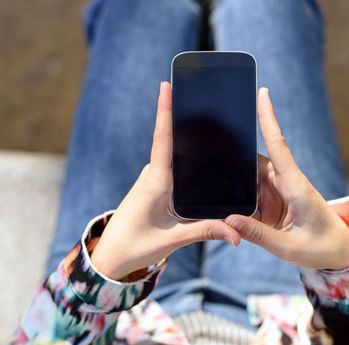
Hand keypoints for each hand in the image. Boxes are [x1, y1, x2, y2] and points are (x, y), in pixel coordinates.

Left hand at [90, 82, 240, 279]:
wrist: (112, 256)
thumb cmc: (136, 246)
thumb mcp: (173, 239)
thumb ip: (205, 231)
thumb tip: (237, 233)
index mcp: (155, 182)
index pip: (162, 140)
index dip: (165, 111)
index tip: (166, 85)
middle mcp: (154, 174)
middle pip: (173, 141)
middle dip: (189, 120)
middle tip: (214, 100)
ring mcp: (154, 178)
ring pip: (175, 155)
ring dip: (192, 142)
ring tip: (219, 128)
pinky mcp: (157, 186)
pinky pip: (174, 166)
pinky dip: (188, 159)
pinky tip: (207, 160)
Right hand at [224, 88, 348, 269]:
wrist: (339, 254)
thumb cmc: (321, 248)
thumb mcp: (288, 247)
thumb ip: (258, 235)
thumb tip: (228, 221)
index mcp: (296, 186)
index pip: (278, 146)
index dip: (269, 118)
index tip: (263, 93)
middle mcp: (286, 183)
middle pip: (254, 161)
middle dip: (233, 154)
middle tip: (207, 145)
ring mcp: (280, 191)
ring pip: (248, 178)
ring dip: (233, 182)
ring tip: (209, 178)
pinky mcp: (275, 201)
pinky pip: (251, 194)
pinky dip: (238, 197)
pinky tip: (223, 201)